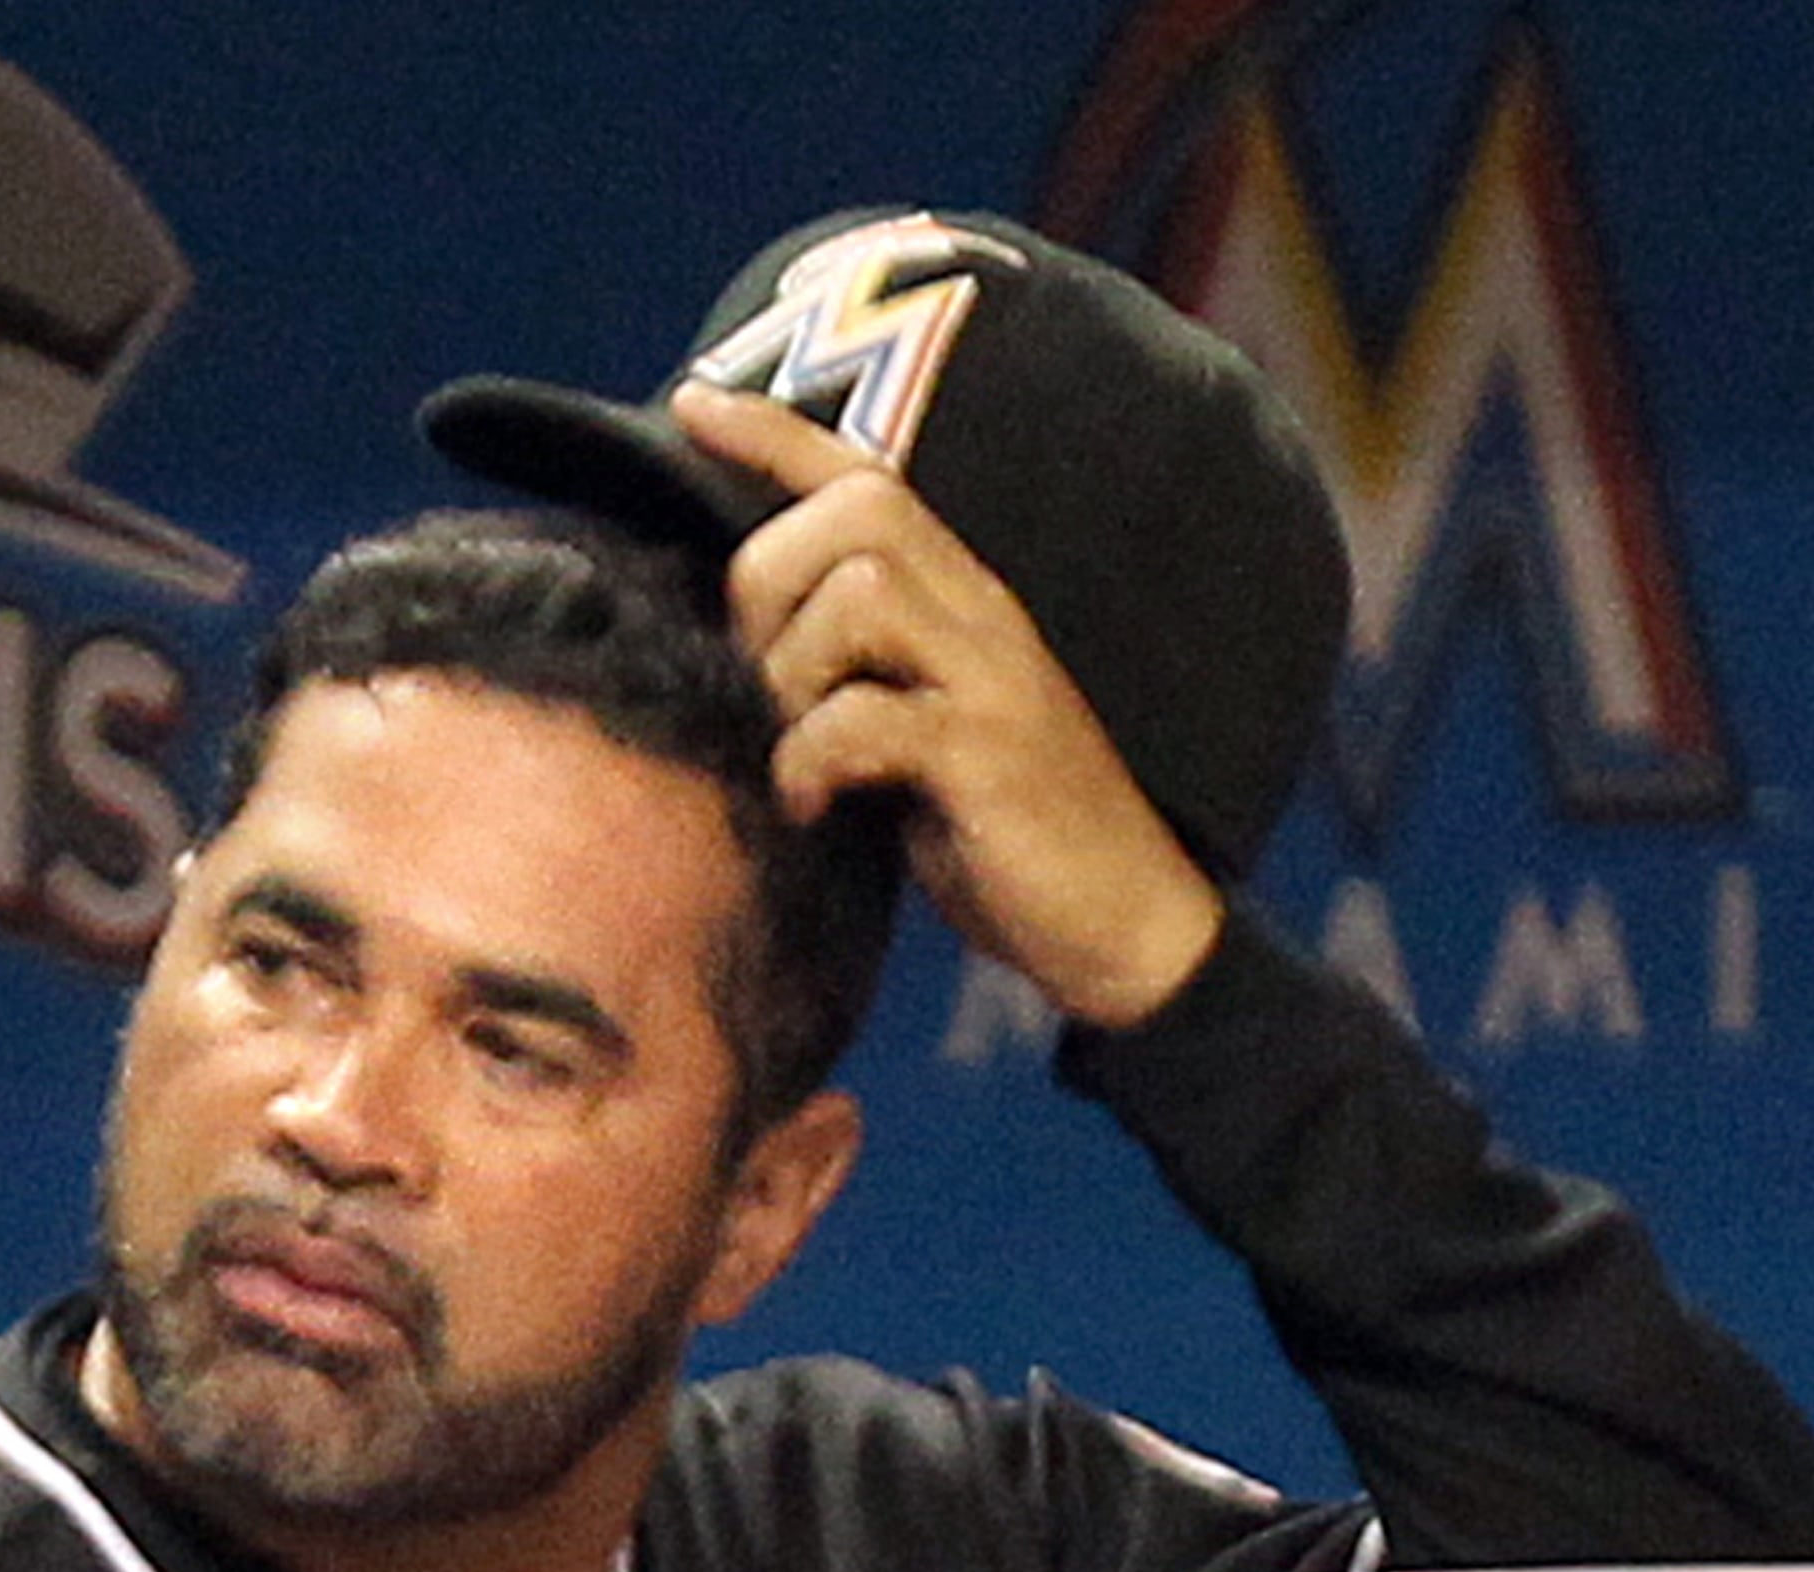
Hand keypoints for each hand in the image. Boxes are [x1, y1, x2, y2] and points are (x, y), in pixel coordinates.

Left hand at [672, 380, 1224, 1029]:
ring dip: (792, 676)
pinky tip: (811, 806)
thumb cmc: (997, 832)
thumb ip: (845, 678)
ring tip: (797, 753)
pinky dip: (810, 761)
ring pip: (858, 595)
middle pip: (851, 515)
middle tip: (767, 683)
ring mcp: (991, 679)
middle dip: (769, 582)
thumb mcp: (909, 736)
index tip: (692, 401)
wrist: (1121, 927)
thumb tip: (730, 657)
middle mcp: (981, 614)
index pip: (865, 478)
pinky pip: (863, 717)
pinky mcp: (988, 752)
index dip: (772, 433)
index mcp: (959, 601)